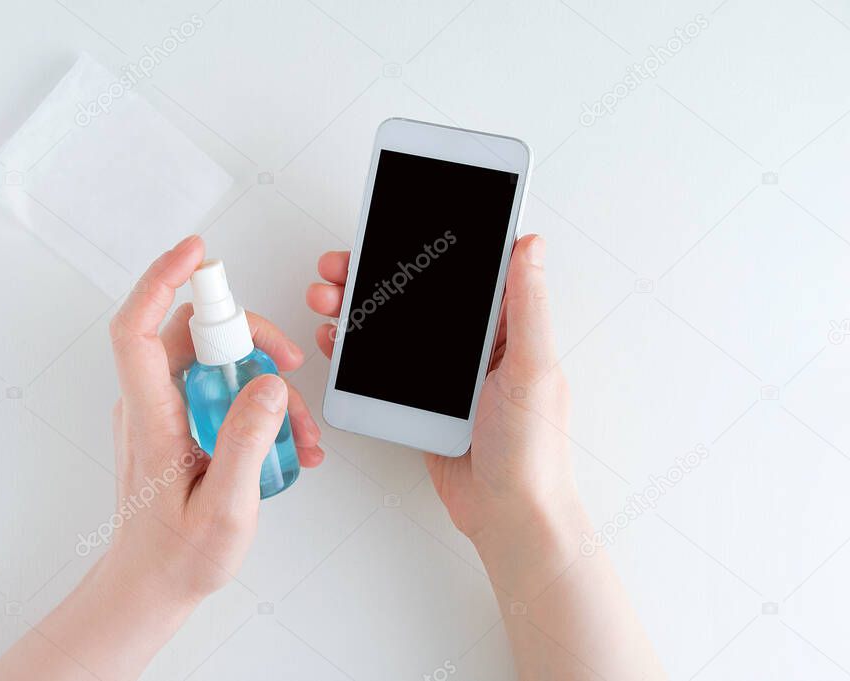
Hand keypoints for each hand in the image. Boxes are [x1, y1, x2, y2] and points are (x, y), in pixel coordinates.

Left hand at [108, 234, 323, 604]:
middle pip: (194, 335)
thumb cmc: (177, 557)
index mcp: (151, 419)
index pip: (137, 329)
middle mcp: (151, 406)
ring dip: (264, 386)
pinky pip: (221, 391)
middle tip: (290, 368)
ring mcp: (165, 414)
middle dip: (251, 339)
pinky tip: (285, 442)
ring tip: (298, 433)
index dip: (161, 280)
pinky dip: (257, 407)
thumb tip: (266, 384)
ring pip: (217, 363)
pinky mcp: (181, 424)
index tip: (197, 253)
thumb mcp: (226, 508)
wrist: (150, 587)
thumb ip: (247, 443)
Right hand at [306, 235, 574, 548]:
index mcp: (507, 330)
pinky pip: (383, 366)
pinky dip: (356, 349)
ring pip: (394, 327)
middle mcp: (475, 346)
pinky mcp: (421, 402)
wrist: (508, 516)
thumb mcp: (532, 368)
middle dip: (375, 273)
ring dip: (358, 307)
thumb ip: (527, 305)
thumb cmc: (533, 450)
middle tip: (341, 264)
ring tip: (328, 297)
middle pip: (418, 295)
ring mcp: (444, 375)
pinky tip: (335, 337)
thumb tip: (530, 244)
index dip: (427, 247)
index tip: (392, 228)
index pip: (464, 273)